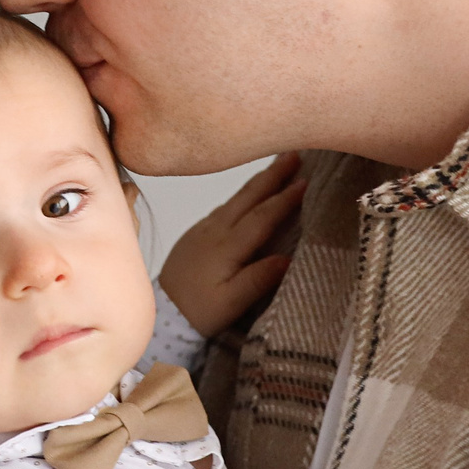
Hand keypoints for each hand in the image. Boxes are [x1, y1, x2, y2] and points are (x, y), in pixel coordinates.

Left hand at [157, 153, 303, 338]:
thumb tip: (287, 258)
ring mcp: (203, 229)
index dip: (284, 199)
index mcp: (226, 247)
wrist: (163, 314)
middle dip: (273, 175)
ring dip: (258, 181)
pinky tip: (251, 191)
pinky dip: (242, 194)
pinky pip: (224, 206)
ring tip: (278, 165)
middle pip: (248, 197)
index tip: (306, 181)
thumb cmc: (199, 312)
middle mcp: (214, 231)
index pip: (261, 217)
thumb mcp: (231, 303)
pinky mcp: (196, 233)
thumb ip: (257, 280)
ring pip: (236, 198)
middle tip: (295, 154)